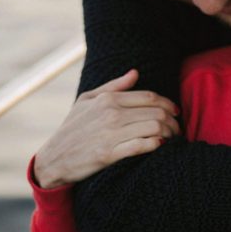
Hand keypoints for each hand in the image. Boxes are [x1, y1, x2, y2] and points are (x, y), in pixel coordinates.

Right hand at [33, 69, 180, 188]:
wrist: (53, 159)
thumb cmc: (72, 128)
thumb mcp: (86, 101)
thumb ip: (113, 86)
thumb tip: (135, 73)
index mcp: (108, 100)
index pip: (150, 97)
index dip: (168, 104)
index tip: (176, 112)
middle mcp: (111, 114)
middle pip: (156, 112)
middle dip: (173, 120)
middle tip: (178, 128)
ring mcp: (110, 134)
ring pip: (154, 128)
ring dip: (169, 133)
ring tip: (172, 138)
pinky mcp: (109, 154)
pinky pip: (142, 146)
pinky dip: (156, 145)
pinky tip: (160, 145)